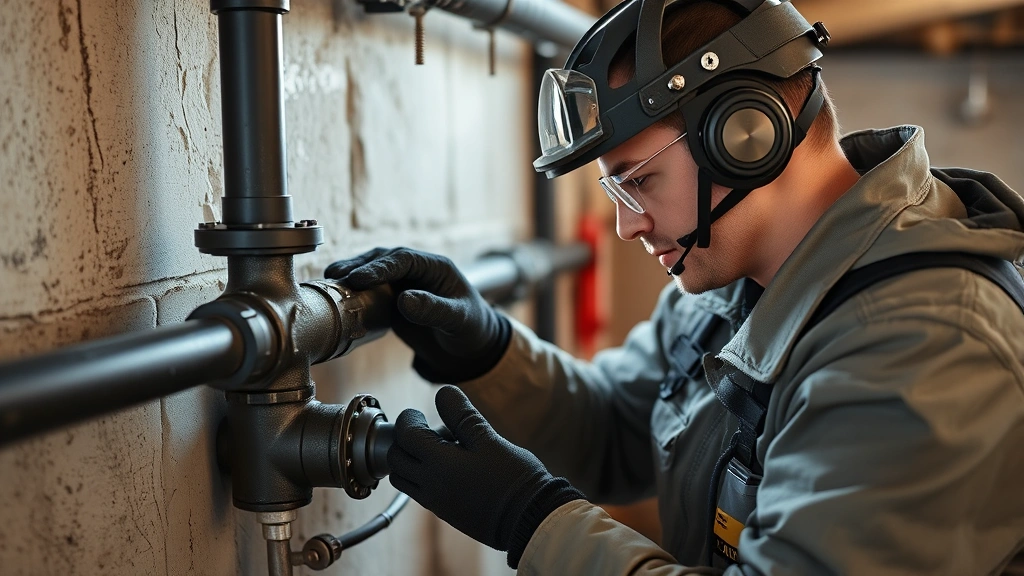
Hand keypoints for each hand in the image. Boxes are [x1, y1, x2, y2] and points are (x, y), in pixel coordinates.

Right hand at [325, 247, 510, 382]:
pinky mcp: (392, 298)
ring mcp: (403, 282)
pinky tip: (335, 296)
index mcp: (436, 267)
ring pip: (373, 270)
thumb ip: (434, 310)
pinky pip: (369, 290)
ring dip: (352, 273)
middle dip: (359, 266)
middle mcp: (417, 270)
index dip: (380, 267)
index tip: (359, 278)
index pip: (404, 259)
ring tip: (329, 281)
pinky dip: (353, 290)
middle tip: (336, 276)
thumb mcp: (458, 320)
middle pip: (383, 259)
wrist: (468, 346)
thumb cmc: (470, 329)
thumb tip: (404, 299)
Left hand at [388, 386, 583, 567]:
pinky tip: (452, 468)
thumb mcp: (489, 440)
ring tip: (440, 450)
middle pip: (396, 458)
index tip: (419, 413)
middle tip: (429, 430)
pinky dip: (423, 476)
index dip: (408, 418)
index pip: (405, 435)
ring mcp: (436, 502)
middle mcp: (430, 486)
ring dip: (412, 460)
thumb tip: (443, 393)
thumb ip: (462, 416)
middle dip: (405, 439)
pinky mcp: (446, 512)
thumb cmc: (513, 479)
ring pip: (404, 478)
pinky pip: (419, 492)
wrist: (530, 519)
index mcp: (439, 464)